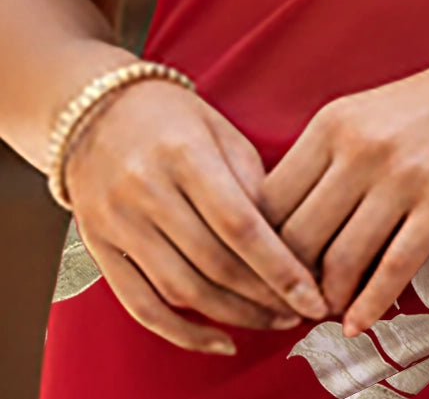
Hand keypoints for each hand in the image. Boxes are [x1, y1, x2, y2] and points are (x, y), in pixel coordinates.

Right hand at [62, 77, 327, 354]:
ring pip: (181, 290)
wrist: (94, 110)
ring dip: (233, 316)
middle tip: (301, 311)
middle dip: (263, 297)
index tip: (312, 294)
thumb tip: (290, 241)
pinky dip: (182, 333)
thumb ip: (252, 180)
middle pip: (213, 263)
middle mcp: (146, 189)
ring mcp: (118, 222)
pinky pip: (141, 305)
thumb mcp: (220, 129)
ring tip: (271, 320)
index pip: (239, 224)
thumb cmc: (171, 117)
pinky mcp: (100, 248)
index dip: (279, 267)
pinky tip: (218, 341)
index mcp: (185, 152)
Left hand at [259, 11, 428, 338]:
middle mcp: (360, 146)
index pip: (269, 200)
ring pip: (340, 261)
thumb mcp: (371, 113)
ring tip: (325, 314)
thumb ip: (329, 158)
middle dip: (286, 283)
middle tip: (288, 306)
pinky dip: (370, 305)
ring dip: (327, 300)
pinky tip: (360, 322)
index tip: (262, 273)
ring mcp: (403, 175)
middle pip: (296, 237)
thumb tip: (286, 222)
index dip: (258, 248)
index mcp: (333, 121)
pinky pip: (393, 269)